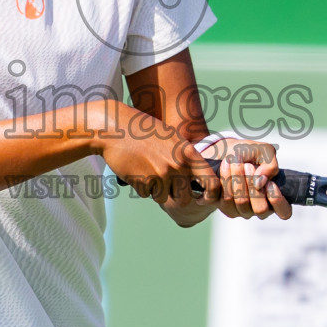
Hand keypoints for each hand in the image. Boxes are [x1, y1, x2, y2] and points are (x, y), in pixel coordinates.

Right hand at [96, 104, 220, 215]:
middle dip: (175, 196)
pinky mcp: (144, 182)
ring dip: (155, 190)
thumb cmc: (142, 129)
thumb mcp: (171, 137)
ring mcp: (161, 175)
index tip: (202, 197)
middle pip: (185, 198)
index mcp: (188, 154)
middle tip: (164, 184)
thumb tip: (196, 175)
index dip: (210, 194)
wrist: (115, 128)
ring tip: (147, 170)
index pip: (211, 182)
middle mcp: (178, 166)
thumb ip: (185, 156)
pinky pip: (146, 194)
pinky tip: (136, 170)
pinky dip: (141, 187)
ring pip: (163, 198)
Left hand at [204, 138, 291, 220]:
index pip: (284, 212)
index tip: (269, 183)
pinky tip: (225, 164)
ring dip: (238, 178)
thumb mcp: (265, 152)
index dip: (277, 200)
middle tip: (248, 165)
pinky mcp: (227, 208)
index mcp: (275, 197)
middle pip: (260, 209)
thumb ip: (270, 165)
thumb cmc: (249, 153)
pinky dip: (225, 179)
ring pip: (242, 203)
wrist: (225, 151)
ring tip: (234, 160)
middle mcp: (260, 208)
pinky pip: (226, 199)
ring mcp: (243, 210)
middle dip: (253, 184)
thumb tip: (260, 183)